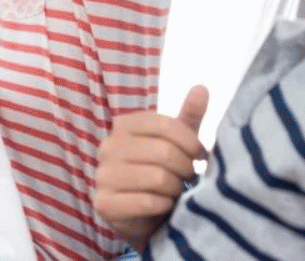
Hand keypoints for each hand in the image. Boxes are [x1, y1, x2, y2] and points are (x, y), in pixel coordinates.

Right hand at [93, 84, 209, 249]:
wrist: (145, 217)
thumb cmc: (162, 174)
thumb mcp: (177, 145)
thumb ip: (188, 118)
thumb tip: (202, 87)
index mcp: (123, 126)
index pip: (164, 125)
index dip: (191, 142)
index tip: (200, 156)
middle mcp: (107, 147)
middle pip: (164, 153)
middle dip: (186, 169)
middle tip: (188, 178)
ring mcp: (102, 175)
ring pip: (158, 178)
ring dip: (176, 189)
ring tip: (176, 193)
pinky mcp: (104, 203)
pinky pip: (146, 202)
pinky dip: (163, 206)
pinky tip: (163, 207)